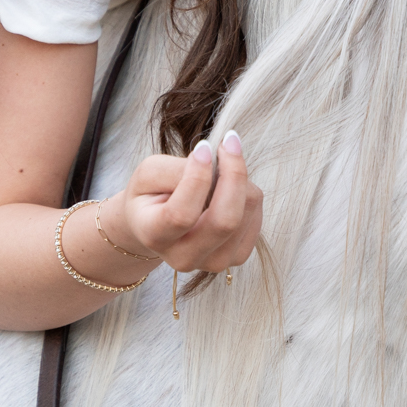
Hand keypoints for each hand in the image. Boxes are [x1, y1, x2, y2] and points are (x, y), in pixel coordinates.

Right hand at [102, 131, 262, 273]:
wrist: (158, 224)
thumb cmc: (152, 194)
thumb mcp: (150, 173)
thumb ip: (175, 170)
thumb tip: (212, 162)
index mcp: (154, 237)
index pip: (182, 214)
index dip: (197, 177)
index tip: (204, 147)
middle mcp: (184, 257)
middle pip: (225, 221)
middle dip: (233, 174)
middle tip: (228, 143)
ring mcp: (213, 262)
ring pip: (246, 215)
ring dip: (241, 180)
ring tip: (223, 168)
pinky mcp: (236, 257)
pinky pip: (256, 218)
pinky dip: (248, 194)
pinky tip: (230, 188)